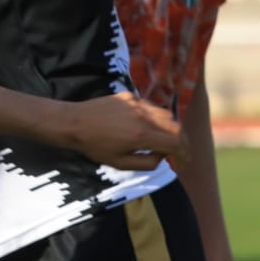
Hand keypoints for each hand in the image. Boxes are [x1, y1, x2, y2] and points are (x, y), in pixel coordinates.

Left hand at [58, 94, 180, 168]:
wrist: (74, 123)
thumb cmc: (95, 147)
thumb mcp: (121, 164)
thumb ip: (147, 163)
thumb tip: (163, 156)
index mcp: (142, 136)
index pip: (176, 142)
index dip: (185, 154)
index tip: (183, 162)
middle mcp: (144, 116)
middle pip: (176, 126)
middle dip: (182, 141)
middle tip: (180, 152)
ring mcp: (137, 103)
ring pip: (166, 114)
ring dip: (171, 128)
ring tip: (166, 140)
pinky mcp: (130, 96)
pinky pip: (151, 106)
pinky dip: (156, 118)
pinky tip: (148, 126)